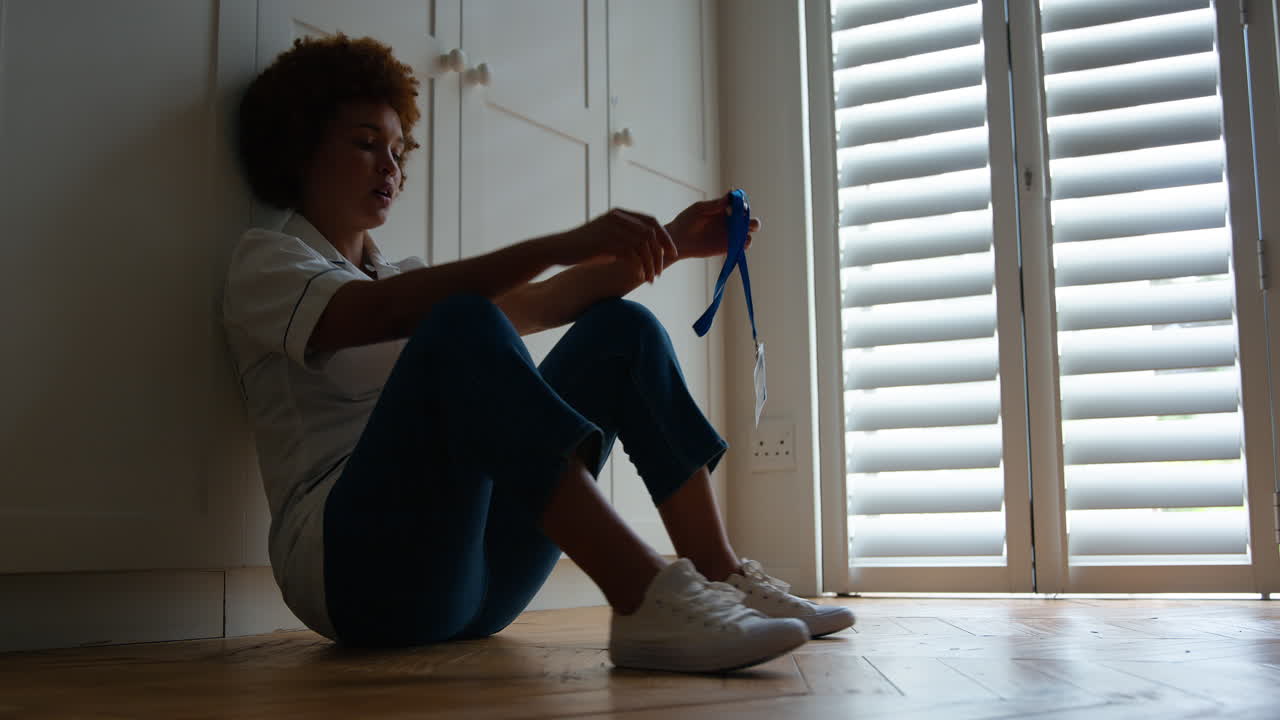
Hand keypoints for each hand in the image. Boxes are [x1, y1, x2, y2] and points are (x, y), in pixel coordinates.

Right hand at [554, 208, 678, 282]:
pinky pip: (631, 254)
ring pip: (643, 244)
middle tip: (662, 271)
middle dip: (661, 252)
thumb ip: (624, 243)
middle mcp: (617, 217)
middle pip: (651, 232)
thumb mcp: (606, 242)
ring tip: (653, 278)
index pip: (650, 221)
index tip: (672, 253)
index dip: (664, 236)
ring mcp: (611, 228)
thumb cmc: (582, 249)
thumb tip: (642, 255)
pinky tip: (641, 277)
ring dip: (651, 263)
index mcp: (619, 214)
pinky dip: (640, 266)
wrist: (559, 249)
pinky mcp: (605, 241)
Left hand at [665, 196, 761, 259]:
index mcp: (725, 210)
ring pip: (749, 235)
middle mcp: (730, 222)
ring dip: (748, 233)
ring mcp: (730, 236)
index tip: (738, 205)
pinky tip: (736, 242)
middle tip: (745, 222)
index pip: (742, 205)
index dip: (744, 205)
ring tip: (738, 233)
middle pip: (751, 221)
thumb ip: (715, 204)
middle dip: (752, 221)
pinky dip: (744, 244)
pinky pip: (742, 247)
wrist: (677, 241)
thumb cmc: (686, 221)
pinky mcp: (727, 248)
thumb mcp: (699, 209)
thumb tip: (731, 194)